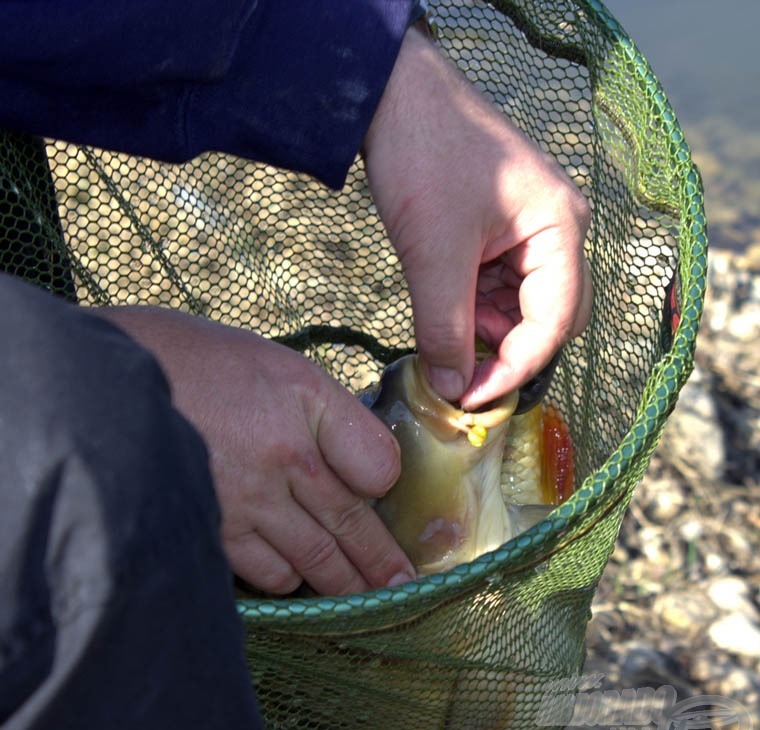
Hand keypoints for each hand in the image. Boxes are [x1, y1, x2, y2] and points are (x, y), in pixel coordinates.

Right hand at [98, 306, 414, 595]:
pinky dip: (284, 578)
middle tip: (401, 585)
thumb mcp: (269, 362)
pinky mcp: (213, 530)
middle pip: (351, 523)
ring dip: (339, 579)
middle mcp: (284, 456)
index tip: (382, 492)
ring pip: (312, 558)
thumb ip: (319, 409)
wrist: (105, 382)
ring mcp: (248, 499)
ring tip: (356, 593)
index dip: (385, 480)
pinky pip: (265, 573)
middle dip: (380, 561)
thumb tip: (352, 458)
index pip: (378, 463)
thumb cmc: (190, 360)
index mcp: (305, 402)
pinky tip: (291, 576)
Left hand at [363, 26, 591, 409]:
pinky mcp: (498, 233)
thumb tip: (453, 391)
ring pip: (516, 309)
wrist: (390, 97)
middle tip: (457, 379)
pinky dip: (469, 310)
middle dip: (502, 351)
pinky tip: (441, 314)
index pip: (554, 323)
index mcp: (561, 229)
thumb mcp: (433, 255)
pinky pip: (493, 288)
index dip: (515, 369)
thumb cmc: (423, 156)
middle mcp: (556, 232)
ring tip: (440, 341)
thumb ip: (446, 330)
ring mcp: (528, 231)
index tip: (471, 400)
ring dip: (481, 332)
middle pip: (545, 319)